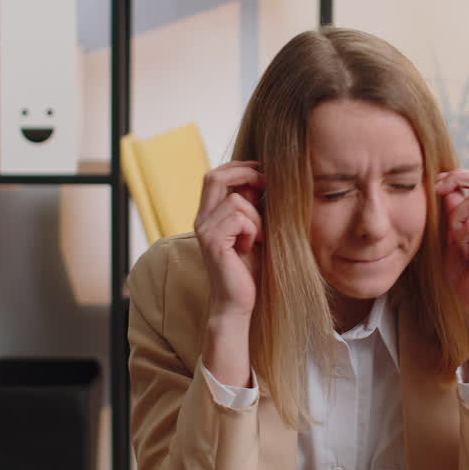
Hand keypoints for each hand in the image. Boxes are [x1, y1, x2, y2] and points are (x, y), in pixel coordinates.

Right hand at [194, 160, 264, 322]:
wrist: (238, 302)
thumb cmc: (249, 269)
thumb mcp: (254, 230)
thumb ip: (251, 207)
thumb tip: (260, 178)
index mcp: (208, 215)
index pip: (215, 176)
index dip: (238, 167)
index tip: (261, 169)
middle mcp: (201, 220)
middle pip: (215, 177)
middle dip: (245, 174)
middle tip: (267, 183)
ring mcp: (204, 231)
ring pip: (236, 201)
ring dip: (257, 218)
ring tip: (258, 239)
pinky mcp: (213, 242)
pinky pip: (240, 219)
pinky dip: (254, 231)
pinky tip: (250, 248)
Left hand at [436, 169, 468, 316]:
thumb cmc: (465, 271)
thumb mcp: (454, 235)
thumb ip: (455, 213)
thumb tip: (449, 189)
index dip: (459, 175)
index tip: (437, 182)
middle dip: (458, 179)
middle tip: (438, 189)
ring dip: (457, 216)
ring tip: (455, 237)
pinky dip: (460, 233)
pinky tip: (462, 248)